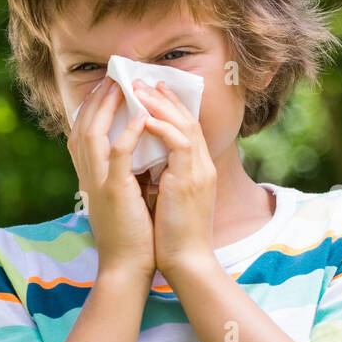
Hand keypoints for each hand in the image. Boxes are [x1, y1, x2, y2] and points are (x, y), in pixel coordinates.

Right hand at [67, 76, 155, 281]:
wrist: (127, 268)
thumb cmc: (131, 235)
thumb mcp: (122, 199)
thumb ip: (122, 175)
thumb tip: (136, 156)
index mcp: (90, 177)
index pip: (83, 133)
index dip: (91, 108)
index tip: (106, 88)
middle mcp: (88, 176)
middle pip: (83, 126)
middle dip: (98, 99)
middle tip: (113, 77)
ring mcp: (98, 183)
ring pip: (94, 134)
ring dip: (108, 107)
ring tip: (123, 86)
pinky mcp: (114, 192)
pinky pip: (118, 156)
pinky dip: (127, 134)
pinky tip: (141, 117)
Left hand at [135, 79, 216, 280]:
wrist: (186, 261)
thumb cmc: (172, 237)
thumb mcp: (167, 199)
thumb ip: (161, 176)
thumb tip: (142, 163)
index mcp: (196, 170)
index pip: (185, 129)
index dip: (168, 108)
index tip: (150, 92)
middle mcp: (202, 166)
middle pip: (187, 119)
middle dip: (164, 98)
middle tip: (142, 79)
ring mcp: (199, 171)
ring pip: (184, 124)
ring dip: (160, 105)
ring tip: (139, 89)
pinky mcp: (190, 180)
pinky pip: (179, 143)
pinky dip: (162, 127)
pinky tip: (144, 117)